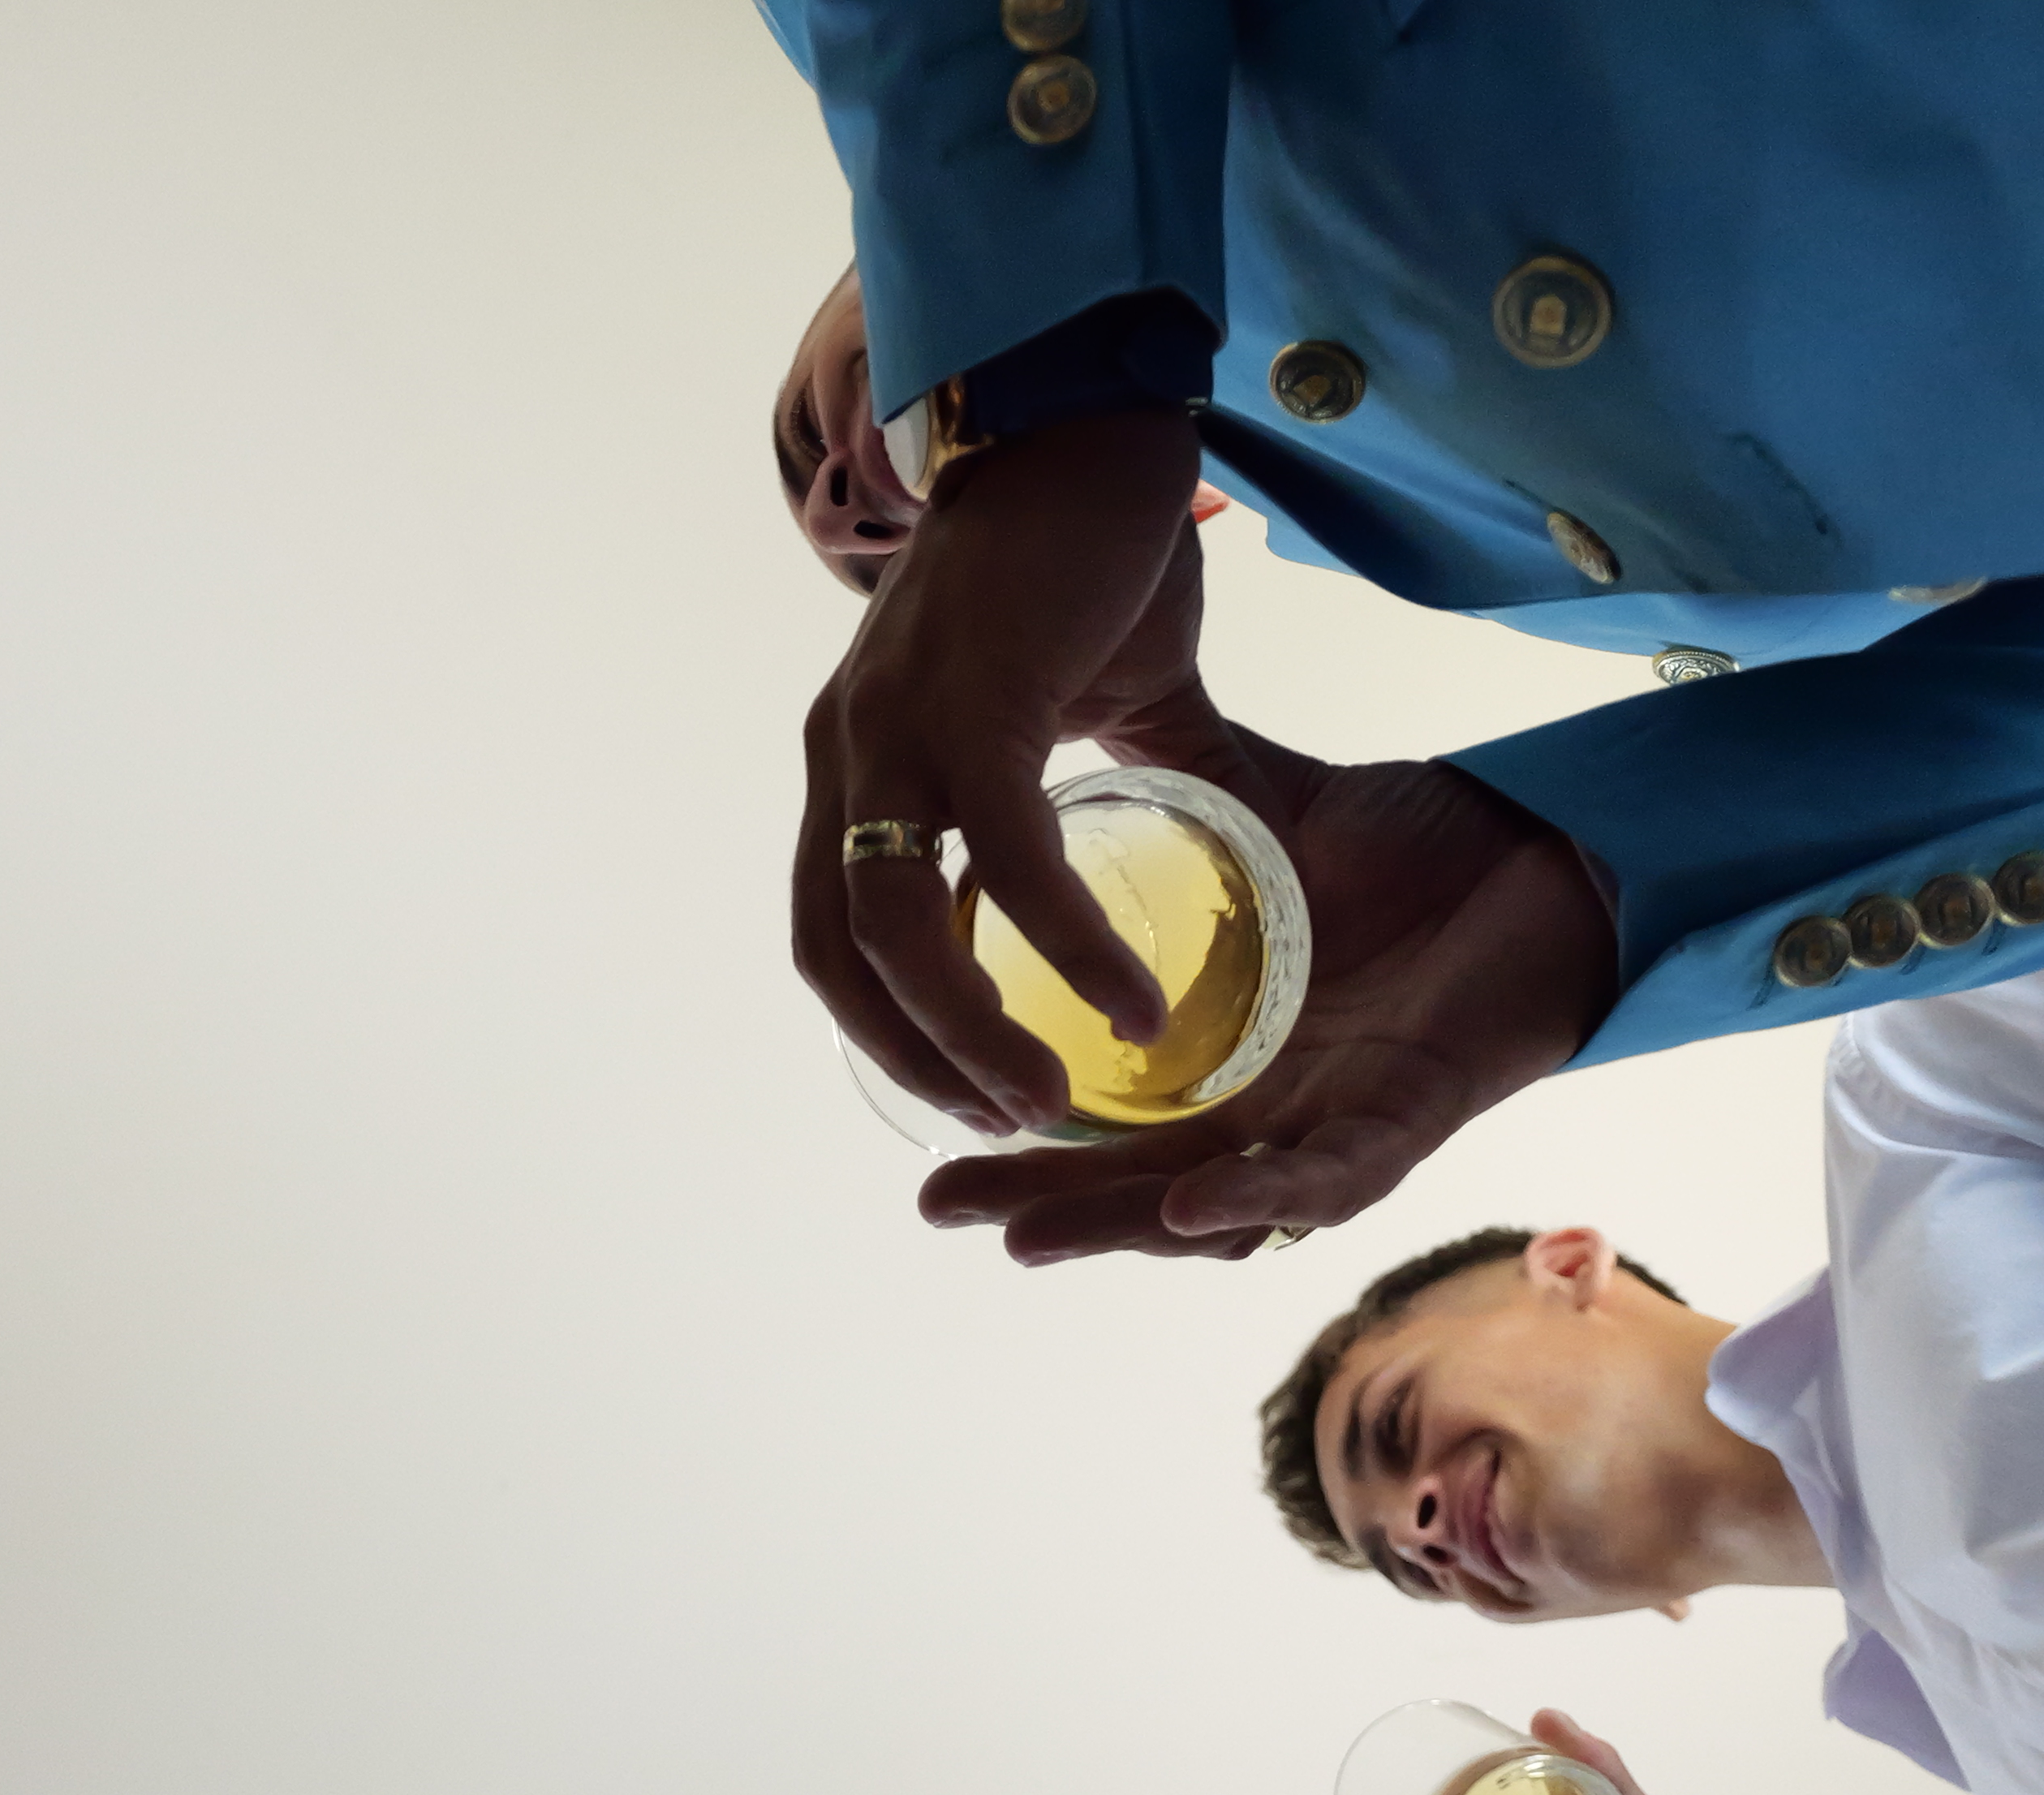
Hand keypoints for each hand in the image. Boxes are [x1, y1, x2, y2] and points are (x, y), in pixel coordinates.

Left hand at [796, 407, 1208, 1131]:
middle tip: (1012, 1124)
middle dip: (915, 1056)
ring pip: (893, 925)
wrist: (1097, 420)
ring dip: (968, 1030)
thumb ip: (1126, 780)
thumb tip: (1216, 845)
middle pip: (838, 951)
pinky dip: (1062, 941)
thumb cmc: (1091, 551)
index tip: (965, 1087)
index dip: (882, 1022)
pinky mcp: (971, 702)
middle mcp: (849, 748)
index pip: (828, 926)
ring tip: (1054, 1101)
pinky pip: (1004, 856)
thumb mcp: (1102, 694)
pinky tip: (1126, 999)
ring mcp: (894, 724)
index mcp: (859, 755)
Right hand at [915, 728, 1613, 1262]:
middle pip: (1136, 1186)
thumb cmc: (1424, 840)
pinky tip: (1189, 1206)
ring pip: (1217, 1211)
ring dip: (1122, 1228)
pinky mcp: (1414, 1119)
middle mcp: (1275, 1107)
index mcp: (1231, 1050)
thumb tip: (1089, 724)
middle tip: (939, 1209)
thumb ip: (1185, 790)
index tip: (927, 1118)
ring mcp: (1340, 1123)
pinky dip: (1262, 1200)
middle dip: (1040, 1206)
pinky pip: (1332, 1180)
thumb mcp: (1272, 814)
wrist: (1559, 842)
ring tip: (1024, 1236)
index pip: (1109, 1114)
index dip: (1021, 1128)